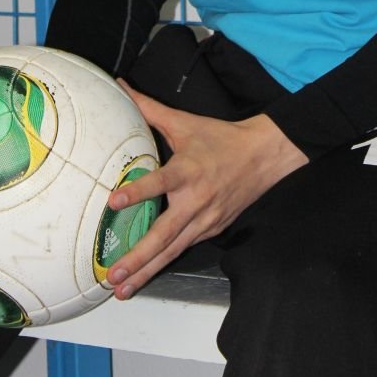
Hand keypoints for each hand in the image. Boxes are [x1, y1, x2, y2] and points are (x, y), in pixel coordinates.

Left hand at [106, 81, 307, 298]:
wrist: (263, 156)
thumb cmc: (220, 139)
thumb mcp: (184, 122)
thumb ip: (149, 108)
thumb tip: (121, 86)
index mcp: (188, 171)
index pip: (160, 182)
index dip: (138, 192)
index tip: (114, 200)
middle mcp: (196, 201)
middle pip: (164, 236)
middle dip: (137, 258)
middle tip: (113, 274)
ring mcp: (206, 221)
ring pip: (172, 251)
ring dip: (147, 271)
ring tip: (122, 289)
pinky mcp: (212, 231)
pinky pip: (183, 249)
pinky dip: (163, 264)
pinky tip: (144, 276)